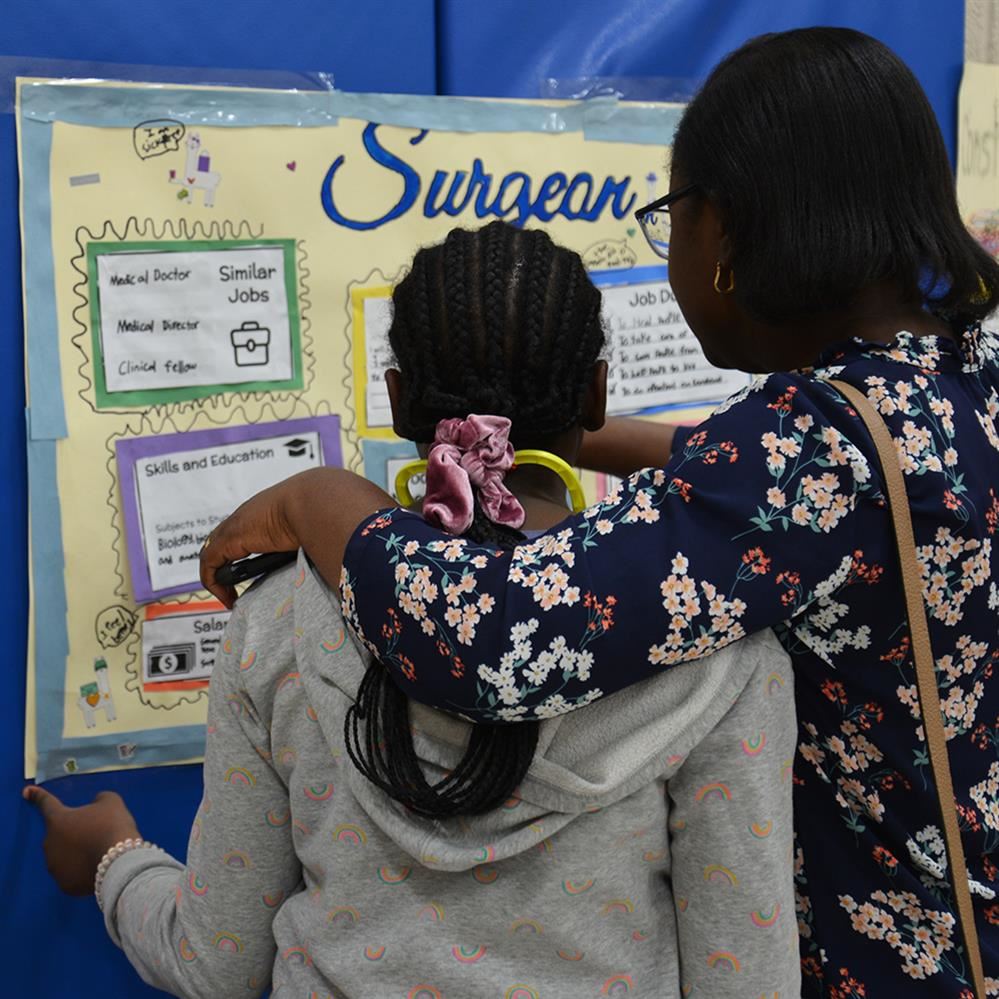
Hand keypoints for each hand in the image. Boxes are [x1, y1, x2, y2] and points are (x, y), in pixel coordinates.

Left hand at [24, 786, 139, 895]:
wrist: (119, 860)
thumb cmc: (112, 825)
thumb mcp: (110, 802)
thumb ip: (99, 800)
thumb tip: (95, 805)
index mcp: (58, 820)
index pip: (46, 804)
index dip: (38, 797)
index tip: (27, 791)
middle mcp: (50, 844)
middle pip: (59, 835)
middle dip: (71, 833)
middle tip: (94, 832)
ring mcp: (55, 866)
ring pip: (63, 856)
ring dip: (75, 852)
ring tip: (97, 851)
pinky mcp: (64, 885)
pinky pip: (71, 873)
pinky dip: (81, 870)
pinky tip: (97, 866)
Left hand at [200, 467, 394, 606]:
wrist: (324, 501)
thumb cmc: (338, 514)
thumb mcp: (341, 533)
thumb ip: (345, 545)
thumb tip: (365, 566)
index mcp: (283, 512)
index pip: (262, 531)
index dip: (259, 553)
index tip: (269, 575)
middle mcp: (259, 516)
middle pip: (236, 542)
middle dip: (237, 566)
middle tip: (247, 591)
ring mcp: (243, 525)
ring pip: (221, 552)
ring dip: (225, 576)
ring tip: (235, 598)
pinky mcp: (232, 536)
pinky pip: (211, 561)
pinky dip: (215, 581)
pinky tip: (229, 599)